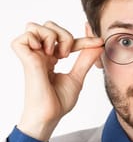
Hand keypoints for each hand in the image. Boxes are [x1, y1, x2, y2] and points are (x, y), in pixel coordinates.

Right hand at [11, 21, 103, 140]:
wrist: (50, 115)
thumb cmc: (59, 101)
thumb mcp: (77, 76)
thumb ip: (86, 59)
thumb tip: (99, 43)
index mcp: (50, 58)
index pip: (66, 39)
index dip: (84, 38)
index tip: (99, 41)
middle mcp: (40, 54)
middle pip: (48, 25)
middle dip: (65, 34)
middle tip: (68, 55)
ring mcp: (32, 55)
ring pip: (35, 26)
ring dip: (52, 36)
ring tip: (57, 55)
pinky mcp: (25, 59)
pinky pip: (24, 37)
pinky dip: (38, 40)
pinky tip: (46, 54)